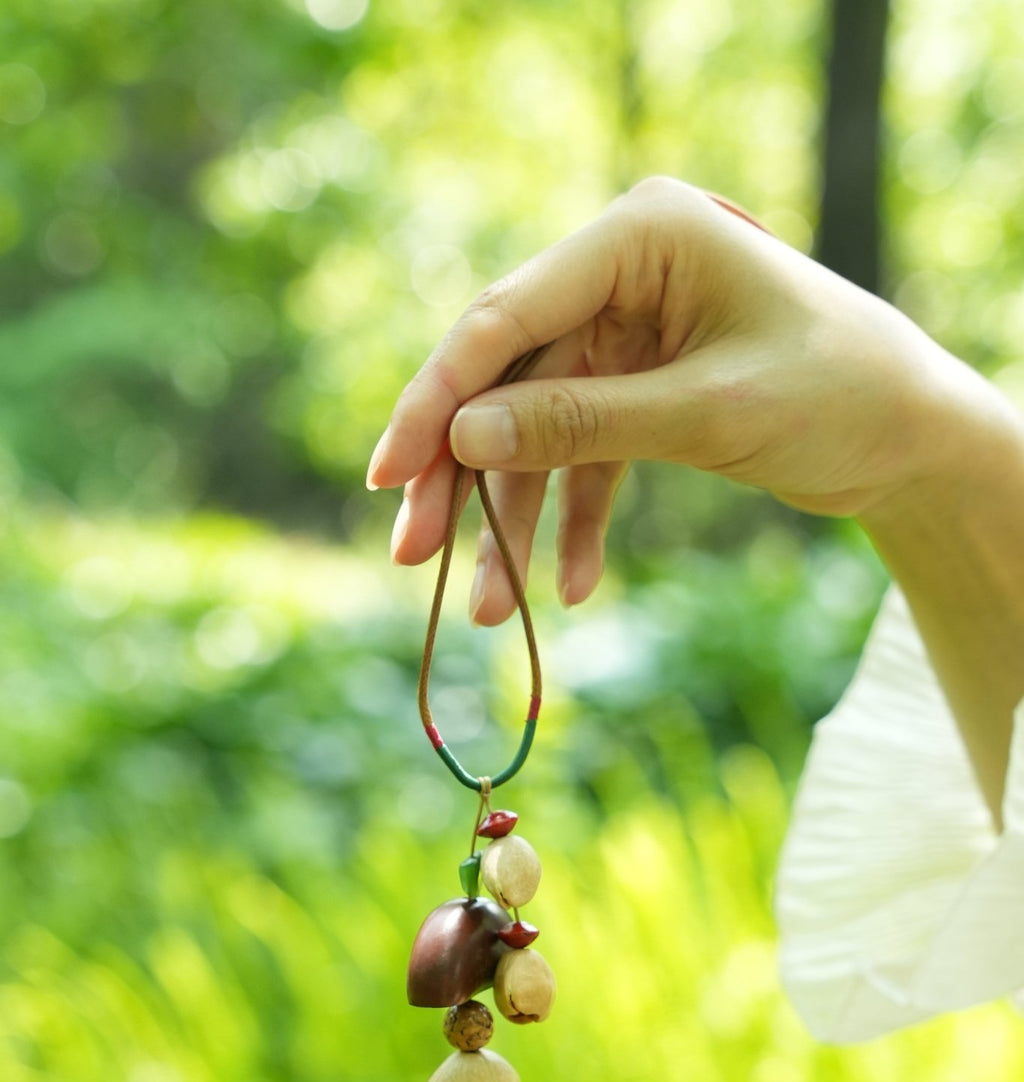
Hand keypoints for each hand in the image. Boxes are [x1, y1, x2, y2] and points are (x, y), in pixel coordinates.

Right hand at [367, 176, 981, 624]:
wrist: (915, 439)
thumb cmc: (837, 395)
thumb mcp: (705, 413)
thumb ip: (580, 423)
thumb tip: (462, 441)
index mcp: (641, 234)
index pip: (507, 317)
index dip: (439, 400)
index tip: (390, 480)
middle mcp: (623, 273)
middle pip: (506, 379)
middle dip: (462, 474)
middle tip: (411, 554)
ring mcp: (630, 331)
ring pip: (537, 429)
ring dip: (513, 519)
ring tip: (493, 610)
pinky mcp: (642, 387)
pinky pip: (587, 456)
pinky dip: (576, 521)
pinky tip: (570, 587)